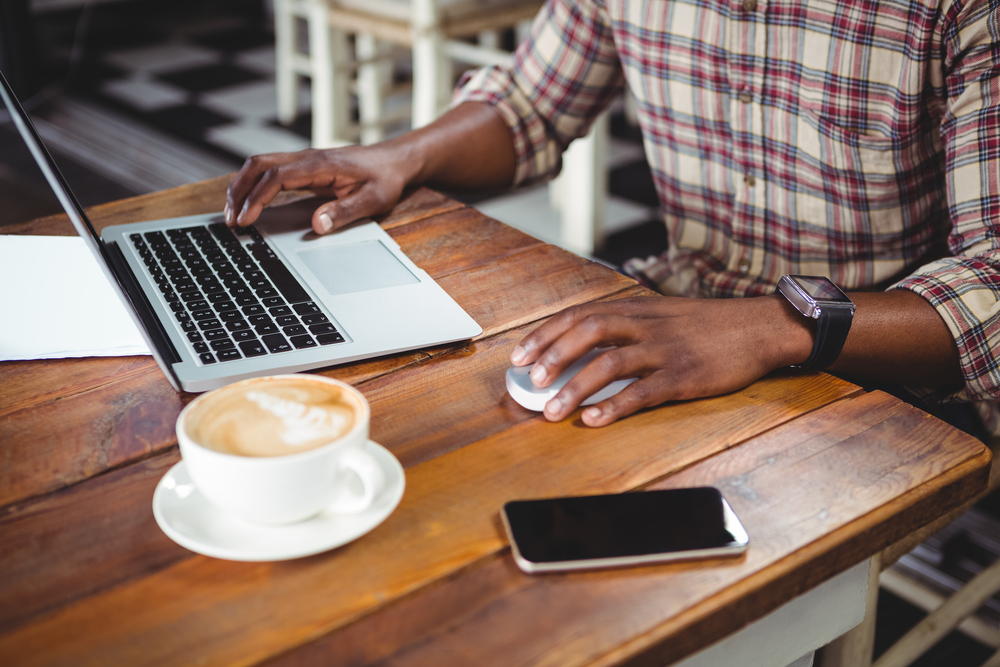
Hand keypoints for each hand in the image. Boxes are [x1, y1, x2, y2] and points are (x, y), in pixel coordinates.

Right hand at [225, 145, 411, 234]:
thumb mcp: (373, 200)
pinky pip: (269, 171)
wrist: (394, 161)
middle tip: (230, 220)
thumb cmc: (385, 179)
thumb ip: (345, 212)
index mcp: (320, 164)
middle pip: (258, 165)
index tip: (245, 219)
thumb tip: (317, 225)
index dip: (256, 197)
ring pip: (259, 166)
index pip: (276, 176)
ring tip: (232, 215)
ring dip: (241, 187)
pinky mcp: (303, 168)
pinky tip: (248, 204)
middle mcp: (306, 158)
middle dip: (238, 191)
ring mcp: (303, 161)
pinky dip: (252, 186)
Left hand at [509, 296, 812, 426]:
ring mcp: (664, 350)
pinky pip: (643, 391)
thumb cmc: (705, 325)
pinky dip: (615, 406)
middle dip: (553, 356)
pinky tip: (594, 420)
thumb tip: (581, 346)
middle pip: (589, 332)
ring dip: (575, 387)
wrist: (758, 327)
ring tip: (552, 411)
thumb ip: (625, 325)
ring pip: (610, 363)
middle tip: (530, 380)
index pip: (579, 315)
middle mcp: (644, 325)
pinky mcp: (683, 376)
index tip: (518, 355)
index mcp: (635, 309)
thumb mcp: (660, 314)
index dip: (545, 335)